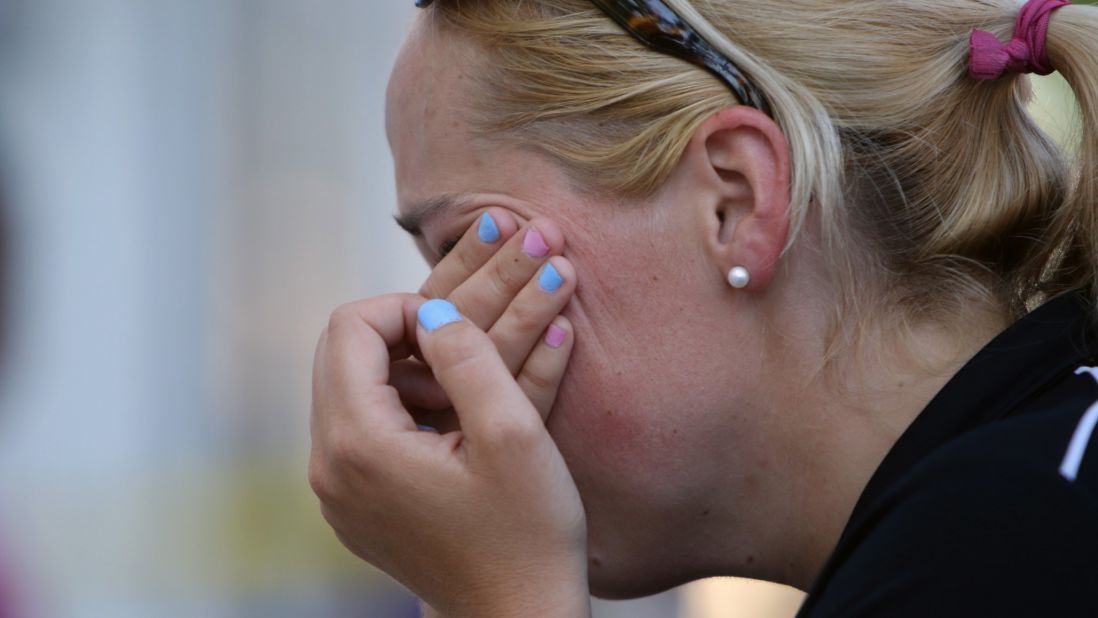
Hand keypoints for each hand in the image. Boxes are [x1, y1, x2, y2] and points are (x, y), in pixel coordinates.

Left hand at [309, 214, 589, 616]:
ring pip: (348, 388)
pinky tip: (447, 432)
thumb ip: (468, 355)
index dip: (407, 308)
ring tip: (462, 401)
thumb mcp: (513, 431)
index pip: (350, 326)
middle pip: (339, 353)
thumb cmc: (526, 533)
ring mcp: (334, 491)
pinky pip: (356, 428)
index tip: (460, 332)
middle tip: (463, 361)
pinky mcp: (350, 506)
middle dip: (401, 339)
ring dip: (401, 374)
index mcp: (358, 442)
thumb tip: (431, 312)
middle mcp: (328, 466)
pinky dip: (396, 410)